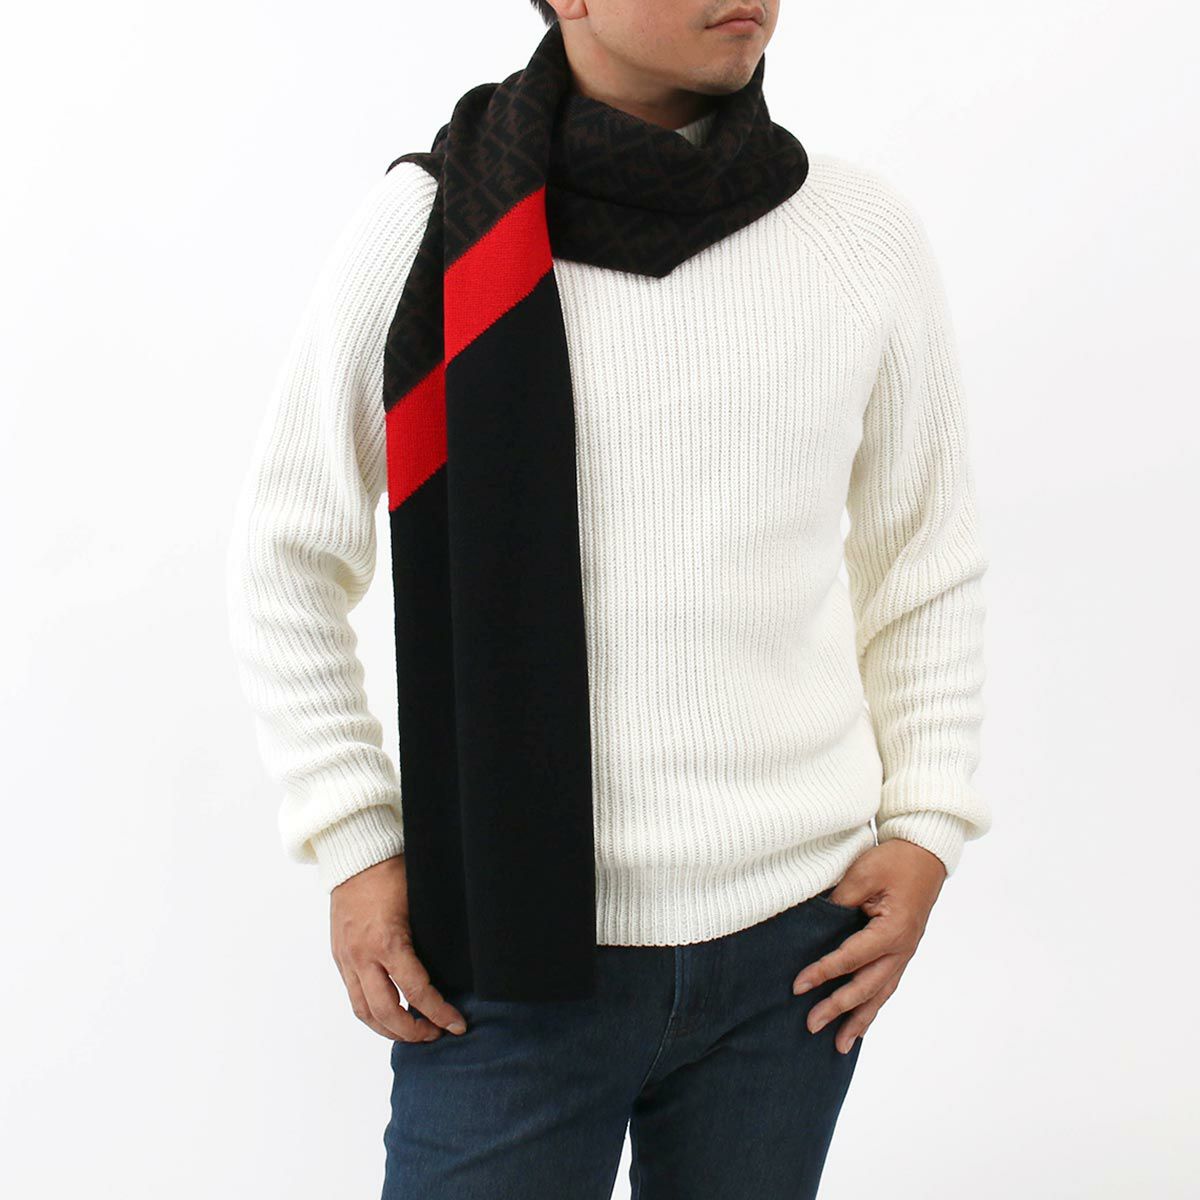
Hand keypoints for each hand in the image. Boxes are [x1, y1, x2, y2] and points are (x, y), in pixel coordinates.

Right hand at [329, 854, 467, 1041]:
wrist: (355, 855)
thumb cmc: (393, 872)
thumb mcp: (421, 903)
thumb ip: (431, 937)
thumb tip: (458, 964)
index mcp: (388, 941)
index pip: (416, 991)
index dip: (439, 1013)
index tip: (457, 1025)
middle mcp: (363, 956)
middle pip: (386, 1012)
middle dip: (413, 1031)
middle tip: (436, 1034)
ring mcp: (347, 958)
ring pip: (364, 1011)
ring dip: (389, 1030)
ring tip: (413, 1033)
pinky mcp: (339, 956)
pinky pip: (353, 996)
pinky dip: (371, 1013)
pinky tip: (389, 1016)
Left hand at [792, 838, 946, 1053]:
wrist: (926, 854)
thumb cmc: (895, 861)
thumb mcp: (862, 873)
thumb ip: (840, 903)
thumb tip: (816, 926)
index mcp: (892, 931)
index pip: (851, 959)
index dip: (823, 973)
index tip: (798, 987)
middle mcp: (901, 949)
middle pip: (866, 987)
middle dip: (838, 1008)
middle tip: (810, 1025)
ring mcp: (904, 953)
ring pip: (880, 994)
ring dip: (859, 1019)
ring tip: (840, 1045)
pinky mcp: (902, 951)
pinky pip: (887, 985)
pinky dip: (873, 1005)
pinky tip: (861, 1022)